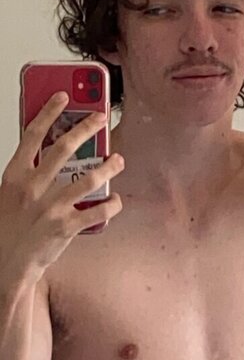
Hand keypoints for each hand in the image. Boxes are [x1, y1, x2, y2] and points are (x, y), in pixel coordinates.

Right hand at [0, 95, 124, 287]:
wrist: (7, 263)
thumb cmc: (10, 227)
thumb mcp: (10, 192)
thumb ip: (29, 171)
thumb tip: (51, 147)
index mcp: (15, 175)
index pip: (33, 134)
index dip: (50, 111)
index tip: (65, 96)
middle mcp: (32, 188)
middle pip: (64, 148)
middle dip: (86, 129)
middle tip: (101, 119)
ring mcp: (50, 207)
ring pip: (87, 178)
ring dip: (107, 166)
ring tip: (118, 160)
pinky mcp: (66, 228)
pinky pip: (96, 211)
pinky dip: (110, 204)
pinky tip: (115, 199)